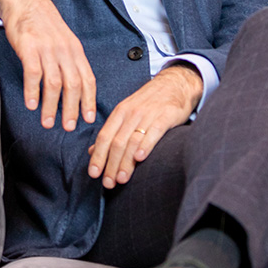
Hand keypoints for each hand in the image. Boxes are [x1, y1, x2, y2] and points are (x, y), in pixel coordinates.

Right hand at [0, 0, 96, 130]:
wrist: (26, 1)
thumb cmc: (43, 24)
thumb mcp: (63, 41)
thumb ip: (69, 61)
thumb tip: (73, 87)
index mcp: (75, 50)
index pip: (88, 79)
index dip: (89, 101)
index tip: (88, 119)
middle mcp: (64, 50)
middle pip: (73, 85)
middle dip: (72, 109)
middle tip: (68, 127)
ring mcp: (47, 49)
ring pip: (54, 83)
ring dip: (52, 106)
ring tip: (48, 122)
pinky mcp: (29, 47)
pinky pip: (33, 73)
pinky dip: (33, 91)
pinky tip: (31, 104)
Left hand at [88, 62, 202, 188]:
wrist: (175, 84)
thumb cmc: (149, 103)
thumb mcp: (127, 113)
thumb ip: (111, 132)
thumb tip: (92, 151)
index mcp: (119, 113)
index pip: (104, 137)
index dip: (98, 156)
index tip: (93, 174)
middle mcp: (131, 113)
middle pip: (116, 142)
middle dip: (110, 165)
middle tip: (108, 183)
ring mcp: (148, 114)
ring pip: (132, 141)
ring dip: (126, 162)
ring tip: (121, 179)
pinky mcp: (166, 115)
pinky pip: (154, 132)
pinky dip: (146, 145)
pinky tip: (140, 158)